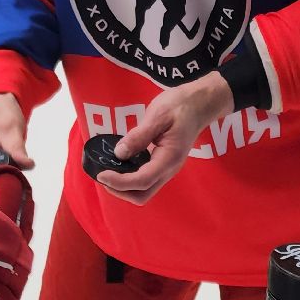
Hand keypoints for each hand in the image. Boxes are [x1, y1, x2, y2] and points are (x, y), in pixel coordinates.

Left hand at [97, 72, 237, 205]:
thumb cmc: (179, 107)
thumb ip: (139, 136)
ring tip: (107, 172)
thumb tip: (119, 153)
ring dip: (123, 188)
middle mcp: (168, 169)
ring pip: (144, 191)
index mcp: (169, 158)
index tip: (101, 174)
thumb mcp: (158, 116)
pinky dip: (129, 179)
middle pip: (142, 195)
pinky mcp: (162, 165)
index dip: (119, 182)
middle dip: (120, 191)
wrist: (198, 105)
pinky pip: (145, 180)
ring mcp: (166, 169)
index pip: (142, 181)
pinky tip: (119, 165)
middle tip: (102, 175)